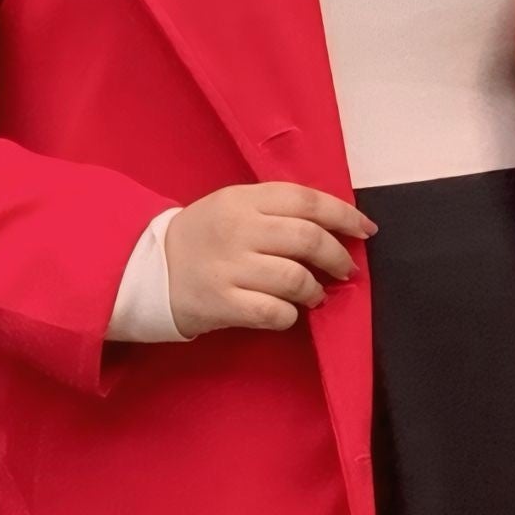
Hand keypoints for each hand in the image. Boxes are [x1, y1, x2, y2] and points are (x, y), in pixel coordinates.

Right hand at [164, 181, 376, 336]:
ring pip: (295, 278)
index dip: (343, 215)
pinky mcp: (222, 303)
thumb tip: (334, 226)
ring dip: (315, 290)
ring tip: (315, 294)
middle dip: (337, 257)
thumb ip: (277, 209)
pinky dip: (290, 315)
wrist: (149, 269)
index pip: (306, 201)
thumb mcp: (233, 206)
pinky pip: (274, 312)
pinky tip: (288, 312)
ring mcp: (229, 268)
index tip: (365, 230)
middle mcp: (238, 230)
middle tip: (345, 270)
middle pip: (307, 239)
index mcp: (243, 199)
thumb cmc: (203, 237)